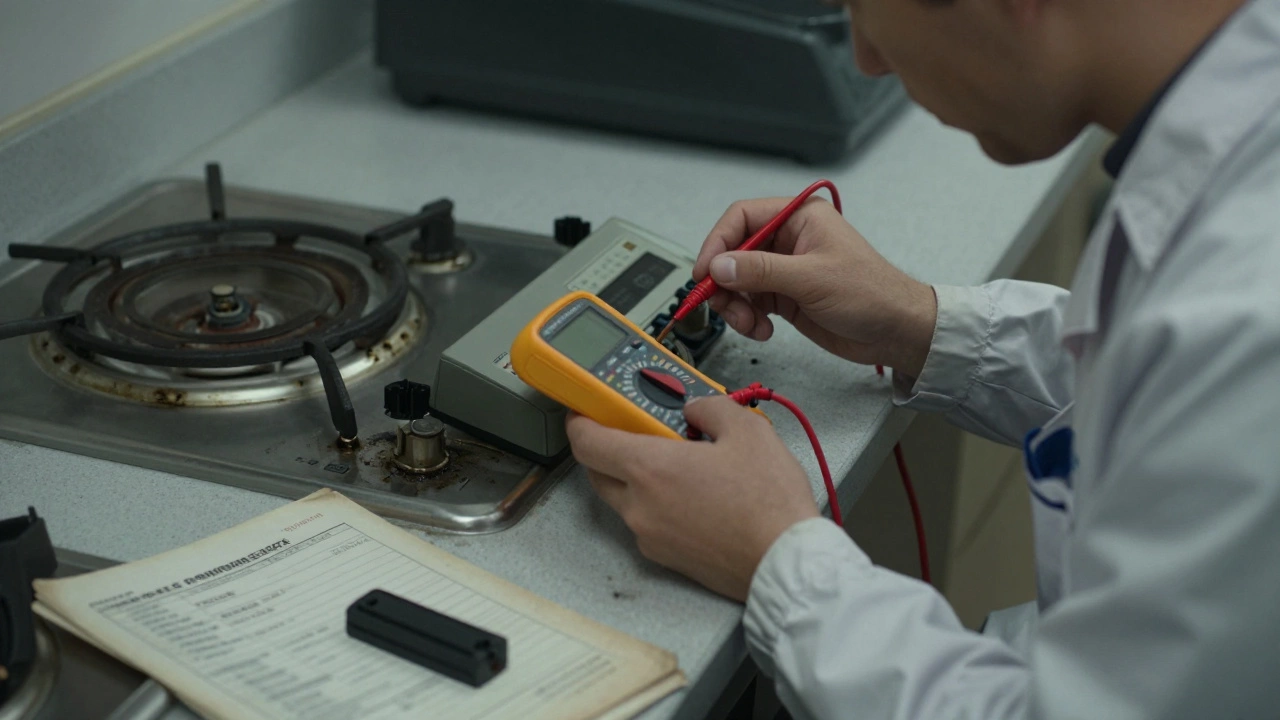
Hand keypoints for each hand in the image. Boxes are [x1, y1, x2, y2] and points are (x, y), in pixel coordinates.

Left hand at [566, 397, 819, 601]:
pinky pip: (647, 523)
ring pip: (624, 499)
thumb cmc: (768, 502)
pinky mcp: (666, 558)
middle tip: (636, 430)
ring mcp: (650, 536)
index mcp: (649, 469)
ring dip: (636, 478)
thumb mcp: (748, 430)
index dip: (580, 422)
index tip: (586, 410)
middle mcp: (639, 506)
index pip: (586, 442)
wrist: (784, 564)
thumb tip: (695, 410)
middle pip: (598, 472)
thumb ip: (711, 408)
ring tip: (678, 462)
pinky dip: (657, 505)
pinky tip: (693, 495)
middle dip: (607, 448)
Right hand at [695, 197, 936, 376]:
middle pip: (733, 253)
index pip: (741, 219)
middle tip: (722, 305)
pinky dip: (748, 319)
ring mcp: (785, 270)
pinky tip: (763, 331)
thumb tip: (718, 266)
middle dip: (724, 282)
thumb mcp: (811, 278)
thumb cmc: (871, 293)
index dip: (717, 243)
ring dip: (735, 306)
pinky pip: (750, 303)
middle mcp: (788, 240)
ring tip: (750, 325)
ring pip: (738, 282)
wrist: (896, 332)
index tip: (703, 272)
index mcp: (798, 218)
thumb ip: (761, 271)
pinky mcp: (785, 296)